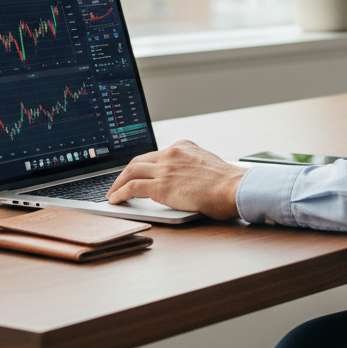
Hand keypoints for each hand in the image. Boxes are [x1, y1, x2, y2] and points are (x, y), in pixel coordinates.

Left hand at [105, 140, 244, 220]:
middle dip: (125, 172)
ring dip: (118, 183)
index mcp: (184, 147)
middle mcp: (172, 153)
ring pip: (131, 171)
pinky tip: (115, 200)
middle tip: (118, 183)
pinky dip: (120, 193)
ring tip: (112, 193)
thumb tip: (185, 181)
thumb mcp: (208, 165)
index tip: (136, 172)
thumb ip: (192, 168)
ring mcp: (165, 169)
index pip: (156, 154)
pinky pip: (132, 188)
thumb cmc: (228, 183)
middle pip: (139, 160)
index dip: (143, 165)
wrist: (234, 188)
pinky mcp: (161, 186)